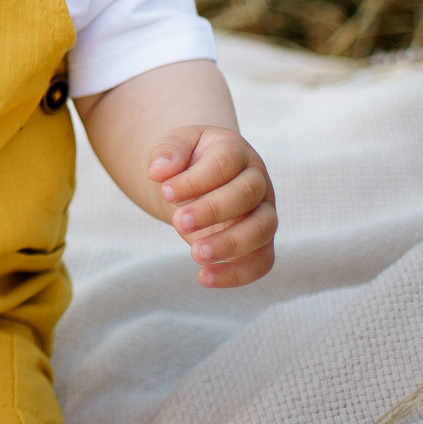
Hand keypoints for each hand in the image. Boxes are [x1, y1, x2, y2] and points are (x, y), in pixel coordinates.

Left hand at [148, 126, 276, 286]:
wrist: (200, 178)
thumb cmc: (189, 160)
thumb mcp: (176, 145)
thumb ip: (168, 152)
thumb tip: (157, 170)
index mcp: (236, 151)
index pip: (224, 163)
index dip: (196, 179)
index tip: (165, 191)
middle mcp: (257, 181)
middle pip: (247, 194)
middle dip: (212, 210)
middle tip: (179, 222)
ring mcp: (264, 212)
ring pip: (262, 229)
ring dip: (229, 244)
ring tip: (195, 254)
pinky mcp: (261, 242)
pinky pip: (262, 261)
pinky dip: (238, 273)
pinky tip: (205, 278)